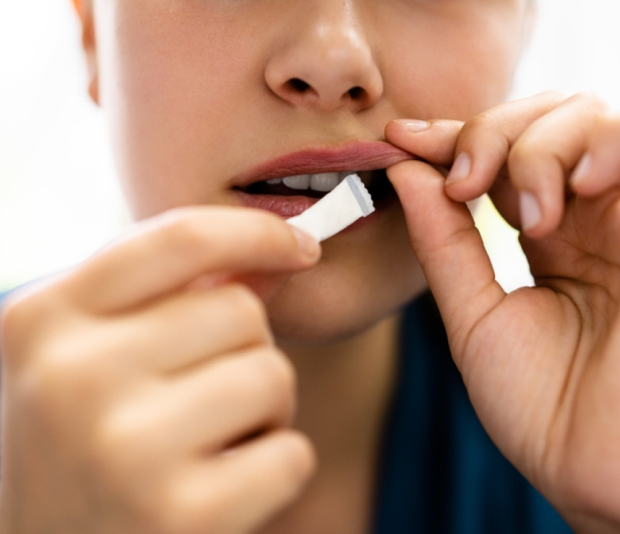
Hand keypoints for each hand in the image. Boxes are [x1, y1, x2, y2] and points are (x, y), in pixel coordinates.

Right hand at [0, 207, 320, 533]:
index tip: (301, 246)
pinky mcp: (181, 517)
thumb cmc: (84, 445)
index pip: (180, 238)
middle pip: (240, 310)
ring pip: (272, 375)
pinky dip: (276, 469)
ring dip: (264, 410)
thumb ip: (168, 297)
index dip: (258, 231)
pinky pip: (292, 454)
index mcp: (42, 320)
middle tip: (202, 398)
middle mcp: (72, 378)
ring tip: (208, 443)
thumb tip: (277, 252)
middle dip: (245, 349)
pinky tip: (223, 490)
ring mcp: (125, 450)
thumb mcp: (92, 356)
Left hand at [386, 92, 619, 533]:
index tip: (402, 139)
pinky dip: (612, 134)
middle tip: (462, 182)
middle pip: (551, 117)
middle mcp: (597, 218)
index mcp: (552, 235)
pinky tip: (574, 188)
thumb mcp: (471, 315)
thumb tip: (408, 165)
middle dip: (493, 130)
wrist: (602, 477)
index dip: (454, 133)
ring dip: (542, 142)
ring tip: (524, 214)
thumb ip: (444, 239)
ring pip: (600, 114)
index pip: (506, 150)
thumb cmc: (542, 409)